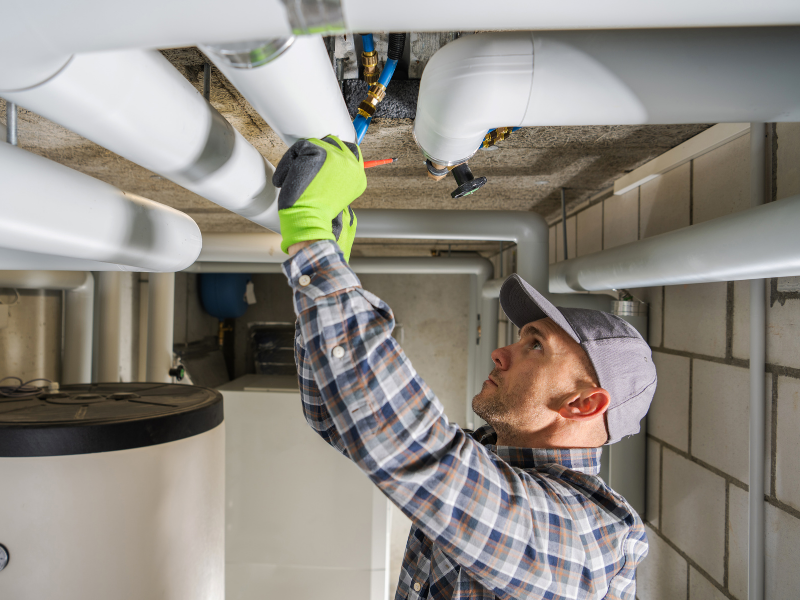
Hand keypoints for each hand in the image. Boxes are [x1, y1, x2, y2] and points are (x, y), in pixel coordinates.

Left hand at [273, 136, 364, 260]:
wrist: (310, 220)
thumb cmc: (318, 212)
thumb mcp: (334, 193)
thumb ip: (336, 175)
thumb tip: (325, 161)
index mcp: (358, 174)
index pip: (350, 150)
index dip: (331, 153)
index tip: (319, 163)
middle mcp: (351, 163)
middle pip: (331, 142)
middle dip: (315, 152)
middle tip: (303, 170)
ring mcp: (336, 156)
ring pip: (312, 145)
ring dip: (299, 160)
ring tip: (295, 180)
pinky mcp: (318, 153)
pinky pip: (298, 149)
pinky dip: (287, 164)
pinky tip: (286, 180)